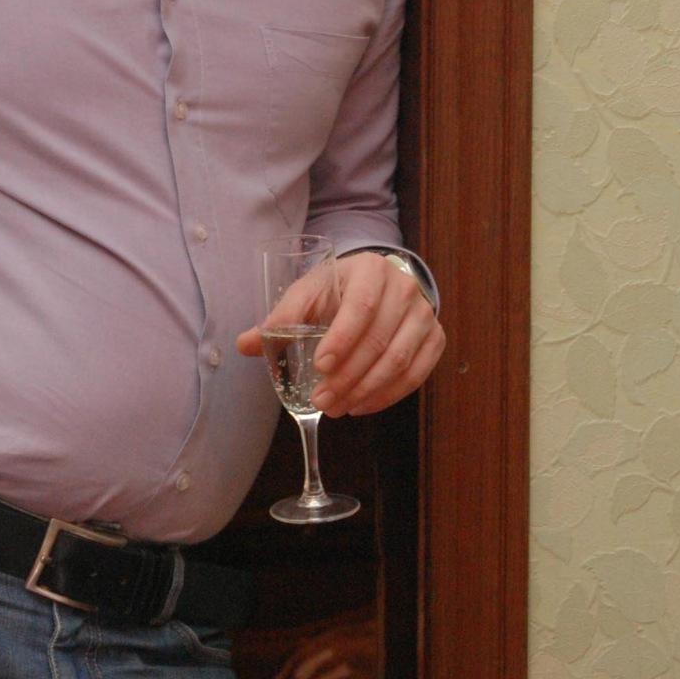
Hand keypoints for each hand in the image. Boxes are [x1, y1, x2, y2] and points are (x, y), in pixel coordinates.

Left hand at [237, 251, 444, 415]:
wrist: (378, 285)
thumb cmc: (336, 290)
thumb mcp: (308, 294)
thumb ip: (280, 318)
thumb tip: (244, 345)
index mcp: (371, 270)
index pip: (360, 308)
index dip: (341, 340)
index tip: (319, 366)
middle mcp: (404, 289)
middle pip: (379, 340)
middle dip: (348, 376)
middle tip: (322, 400)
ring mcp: (424, 315)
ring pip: (399, 361)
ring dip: (366, 391)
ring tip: (336, 408)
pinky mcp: (434, 338)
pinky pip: (416, 374)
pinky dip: (388, 395)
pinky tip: (361, 406)